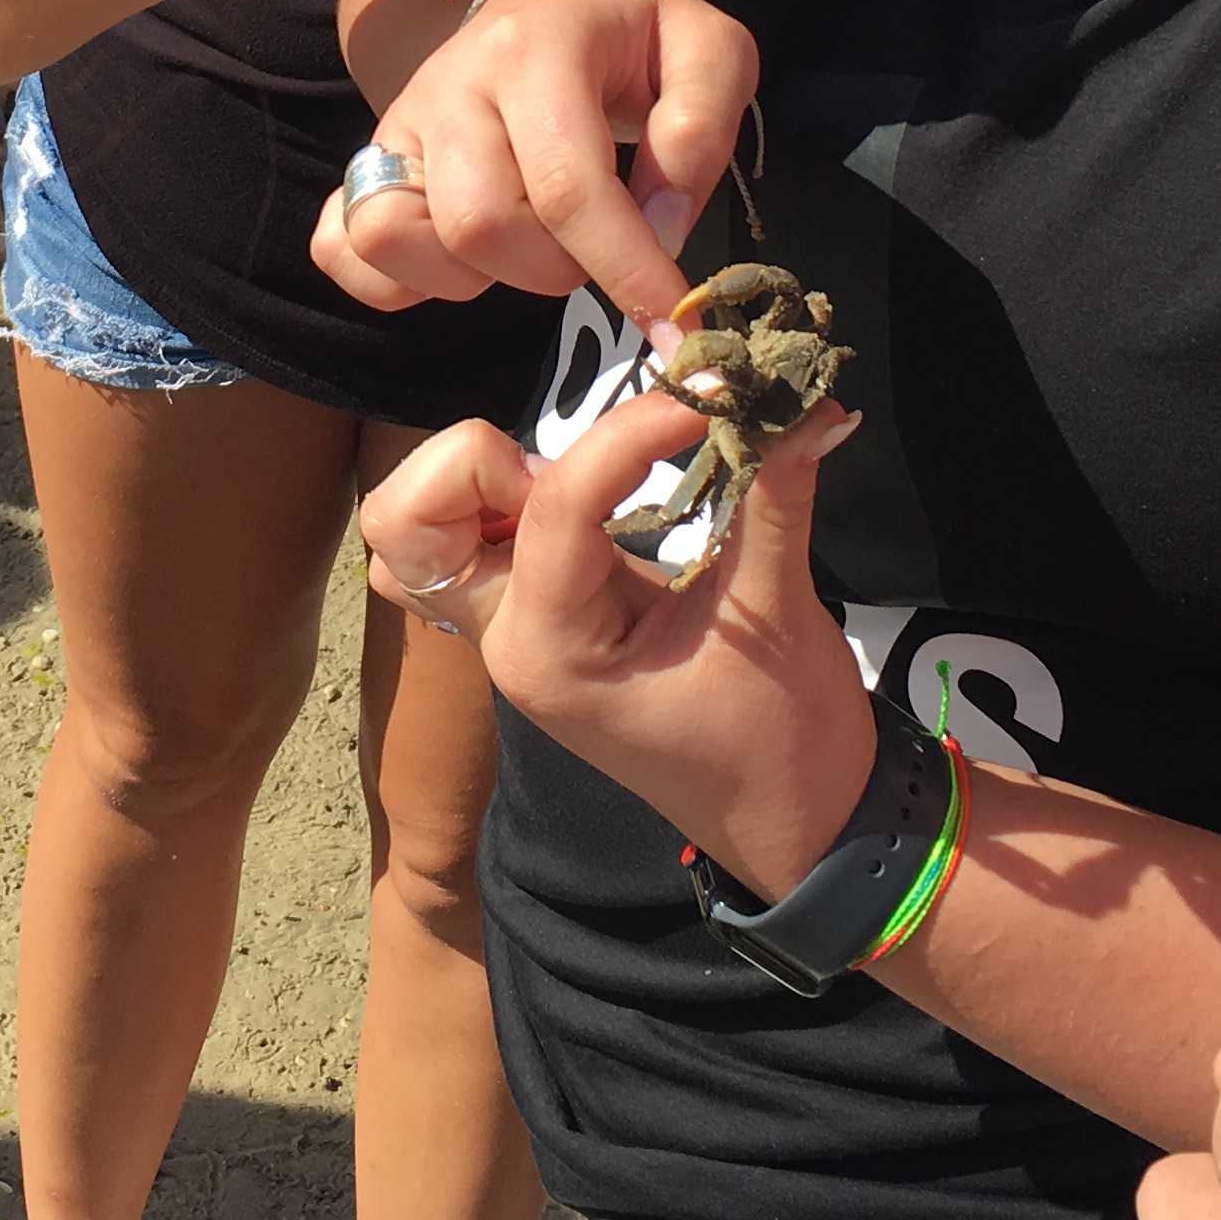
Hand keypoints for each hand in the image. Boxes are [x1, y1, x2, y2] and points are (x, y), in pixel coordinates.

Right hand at [311, 0, 754, 334]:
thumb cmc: (634, 32)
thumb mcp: (709, 52)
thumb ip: (702, 128)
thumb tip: (663, 226)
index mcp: (537, 49)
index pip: (566, 186)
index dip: (624, 267)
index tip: (672, 318)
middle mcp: (452, 84)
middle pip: (477, 224)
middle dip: (554, 271)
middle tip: (597, 249)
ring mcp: (399, 123)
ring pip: (396, 237)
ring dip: (474, 278)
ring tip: (531, 250)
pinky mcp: (372, 159)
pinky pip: (341, 245)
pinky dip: (392, 281)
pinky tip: (460, 266)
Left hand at [359, 384, 879, 897]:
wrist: (794, 824)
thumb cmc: (785, 740)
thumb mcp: (782, 613)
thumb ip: (776, 494)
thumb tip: (809, 395)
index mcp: (552, 652)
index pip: (552, 503)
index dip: (628, 432)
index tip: (704, 395)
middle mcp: (507, 640)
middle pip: (411, 521)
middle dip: (483, 460)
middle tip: (593, 463)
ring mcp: (509, 633)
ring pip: (417, 532)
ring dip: (479, 479)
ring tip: (586, 477)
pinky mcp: (534, 618)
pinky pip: (466, 545)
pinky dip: (498, 499)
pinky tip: (586, 489)